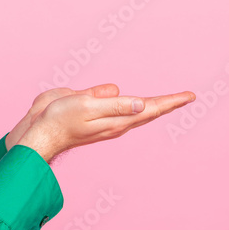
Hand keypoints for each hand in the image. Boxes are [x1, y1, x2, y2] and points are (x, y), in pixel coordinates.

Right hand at [16, 86, 195, 161]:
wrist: (39, 133)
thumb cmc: (60, 120)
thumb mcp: (88, 107)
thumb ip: (115, 104)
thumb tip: (142, 104)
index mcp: (117, 120)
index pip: (150, 108)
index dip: (170, 102)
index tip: (190, 96)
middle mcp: (115, 121)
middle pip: (147, 111)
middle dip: (167, 104)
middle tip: (186, 97)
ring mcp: (105, 119)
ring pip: (134, 110)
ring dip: (152, 105)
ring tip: (167, 101)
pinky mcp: (93, 114)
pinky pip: (118, 105)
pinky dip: (131, 103)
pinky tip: (136, 102)